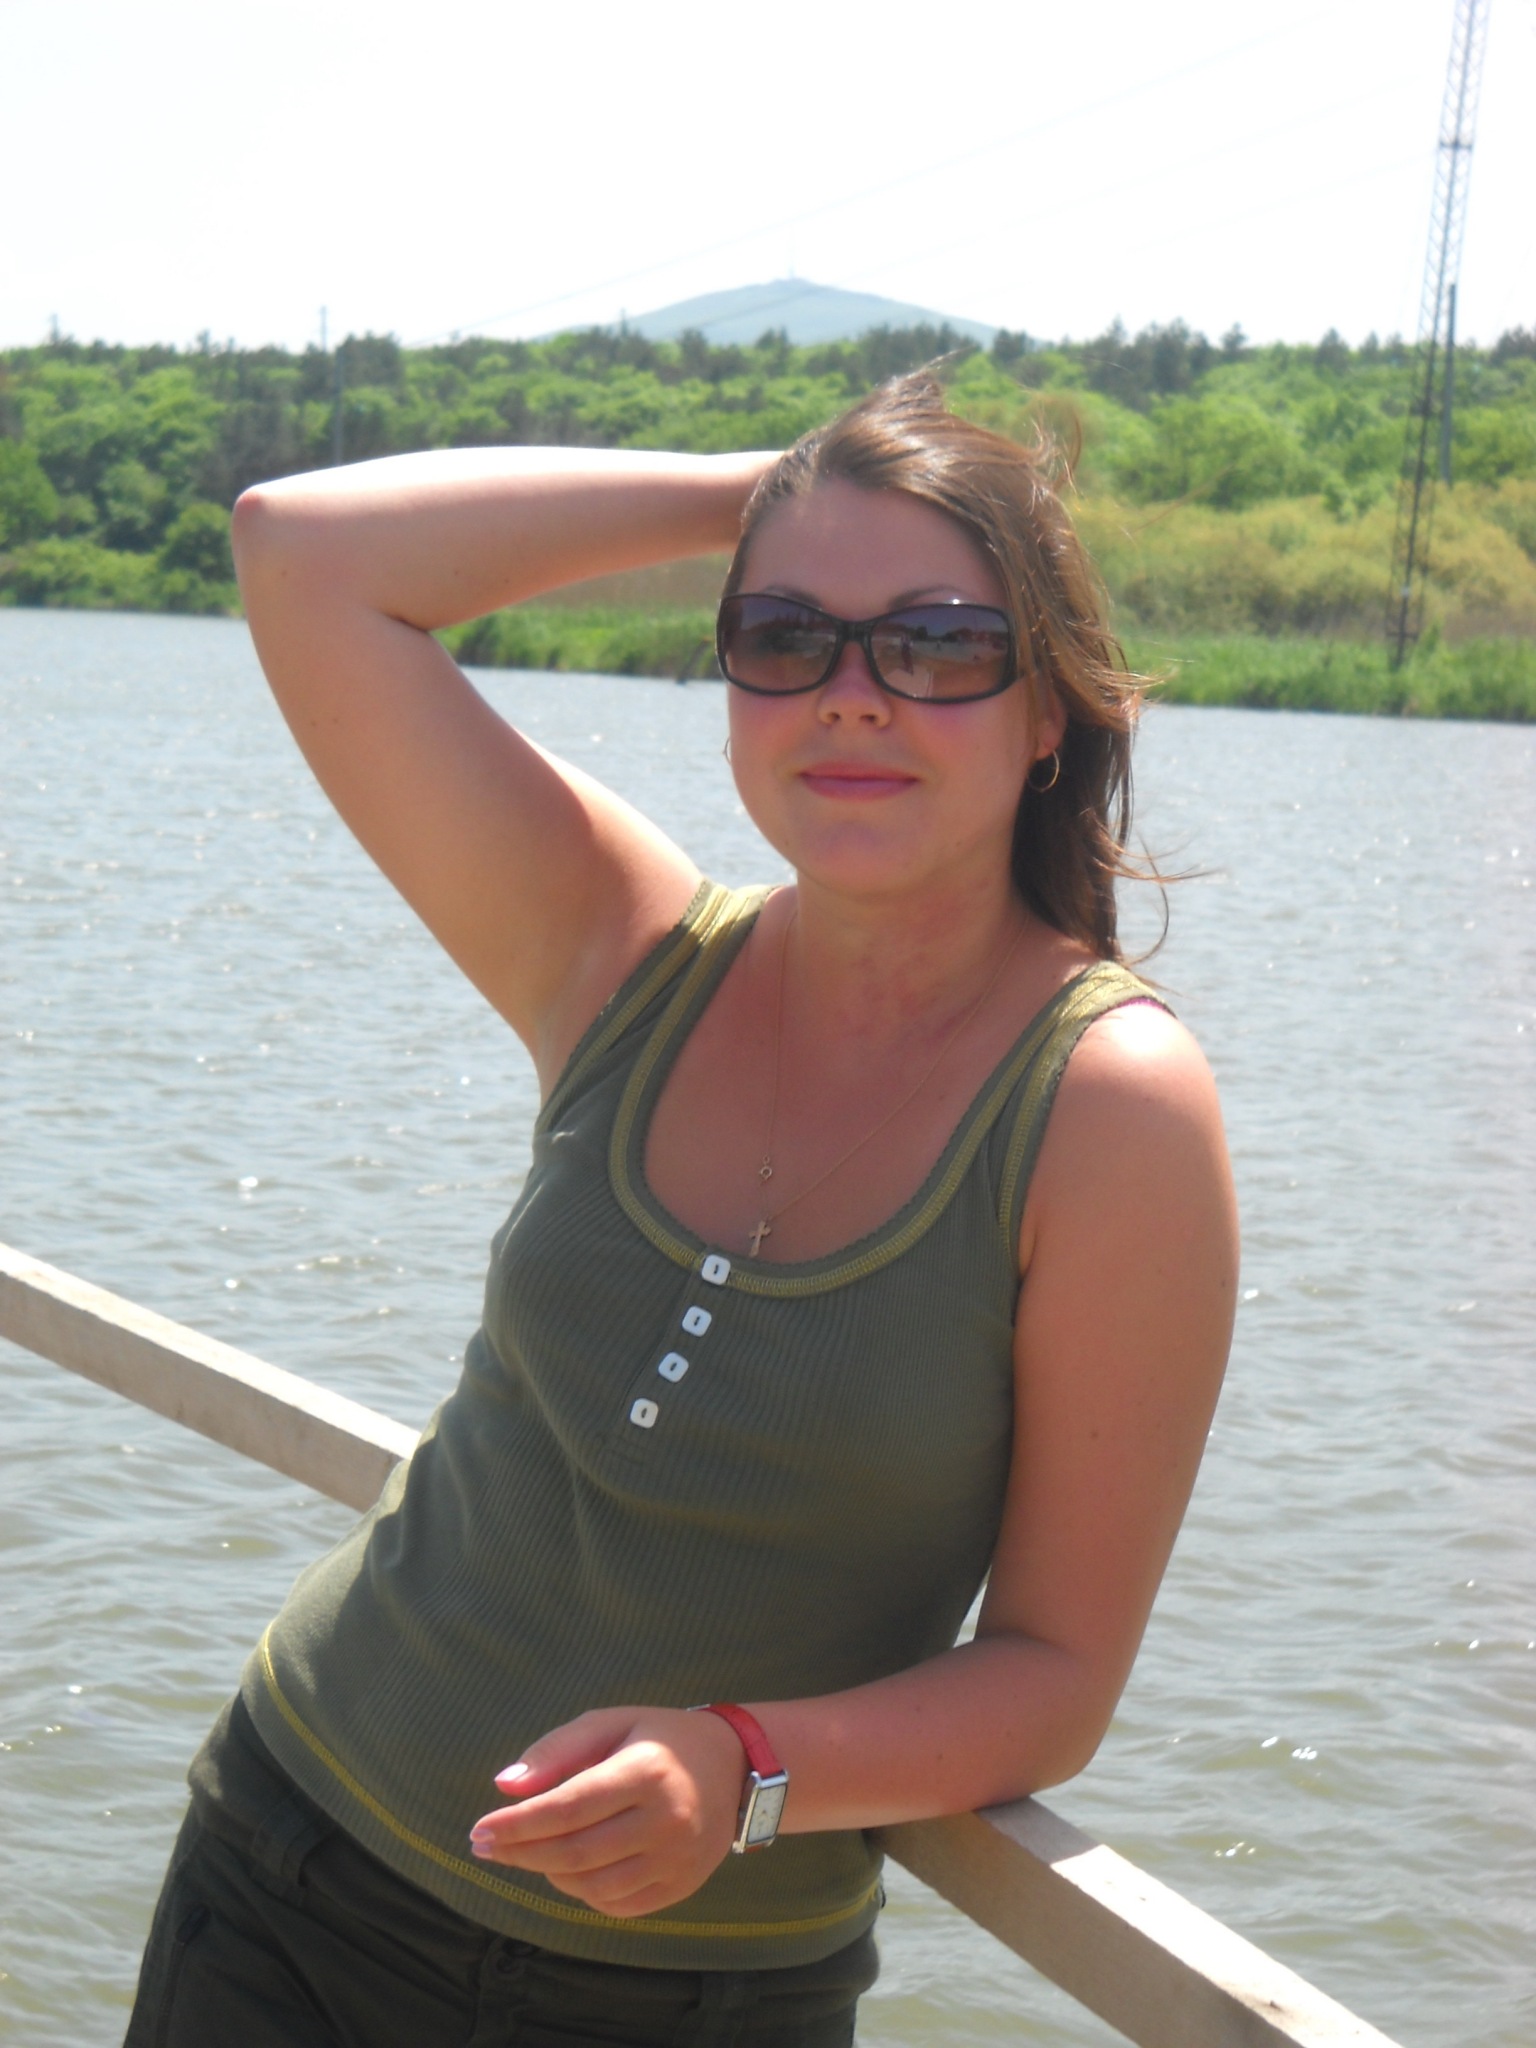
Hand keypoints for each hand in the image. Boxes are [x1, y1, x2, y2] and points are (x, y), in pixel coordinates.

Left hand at [468, 1705, 747, 1916]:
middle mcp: (667, 1819)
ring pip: (592, 1886)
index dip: (516, 1825)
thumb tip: (504, 1787)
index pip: (567, 1808)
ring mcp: (677, 1859)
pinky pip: (616, 1905)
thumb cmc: (657, 1738)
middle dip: (520, 1852)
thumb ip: (556, 1751)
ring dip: (548, 1873)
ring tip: (530, 1852)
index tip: (478, 1831)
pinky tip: (568, 1869)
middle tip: (485, 1847)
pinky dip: (582, 1891)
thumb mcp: (610, 1723)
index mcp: (646, 1771)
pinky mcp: (682, 1886)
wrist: (733, 1766)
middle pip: (574, 1852)